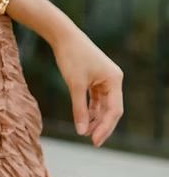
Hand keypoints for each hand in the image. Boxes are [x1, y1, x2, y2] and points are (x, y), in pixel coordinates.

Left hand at [50, 27, 123, 146]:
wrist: (62, 34)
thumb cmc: (70, 57)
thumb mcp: (75, 85)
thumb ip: (79, 109)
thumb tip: (81, 131)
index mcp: (114, 80)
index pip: (114, 110)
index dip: (105, 127)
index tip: (94, 140)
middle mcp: (113, 79)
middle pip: (111, 109)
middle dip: (101, 125)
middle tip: (91, 141)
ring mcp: (105, 77)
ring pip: (103, 104)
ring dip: (95, 117)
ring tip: (85, 132)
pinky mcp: (96, 76)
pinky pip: (96, 97)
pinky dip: (91, 107)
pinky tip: (85, 119)